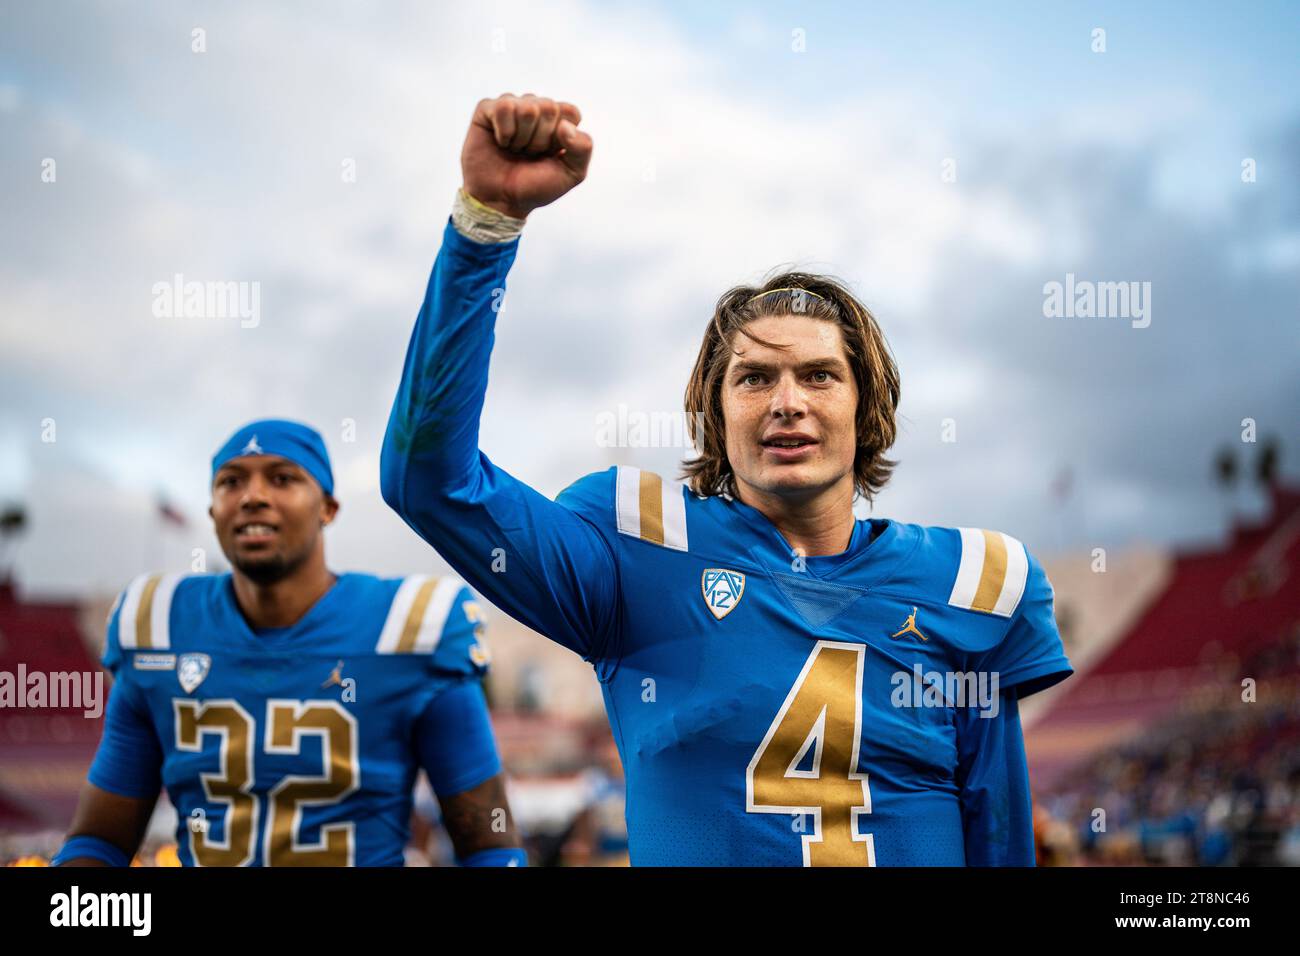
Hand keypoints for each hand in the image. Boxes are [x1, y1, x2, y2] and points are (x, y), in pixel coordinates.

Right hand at [461, 93, 591, 219]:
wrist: (501, 201)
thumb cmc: (536, 187)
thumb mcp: (571, 174)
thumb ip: (583, 149)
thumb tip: (565, 125)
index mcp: (558, 121)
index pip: (569, 111)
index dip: (560, 137)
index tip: (550, 154)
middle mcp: (536, 109)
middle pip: (548, 108)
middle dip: (540, 140)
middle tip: (529, 154)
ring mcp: (512, 107)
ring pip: (527, 107)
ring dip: (521, 138)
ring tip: (515, 150)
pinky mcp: (488, 109)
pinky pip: (503, 107)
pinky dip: (504, 132)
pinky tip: (501, 143)